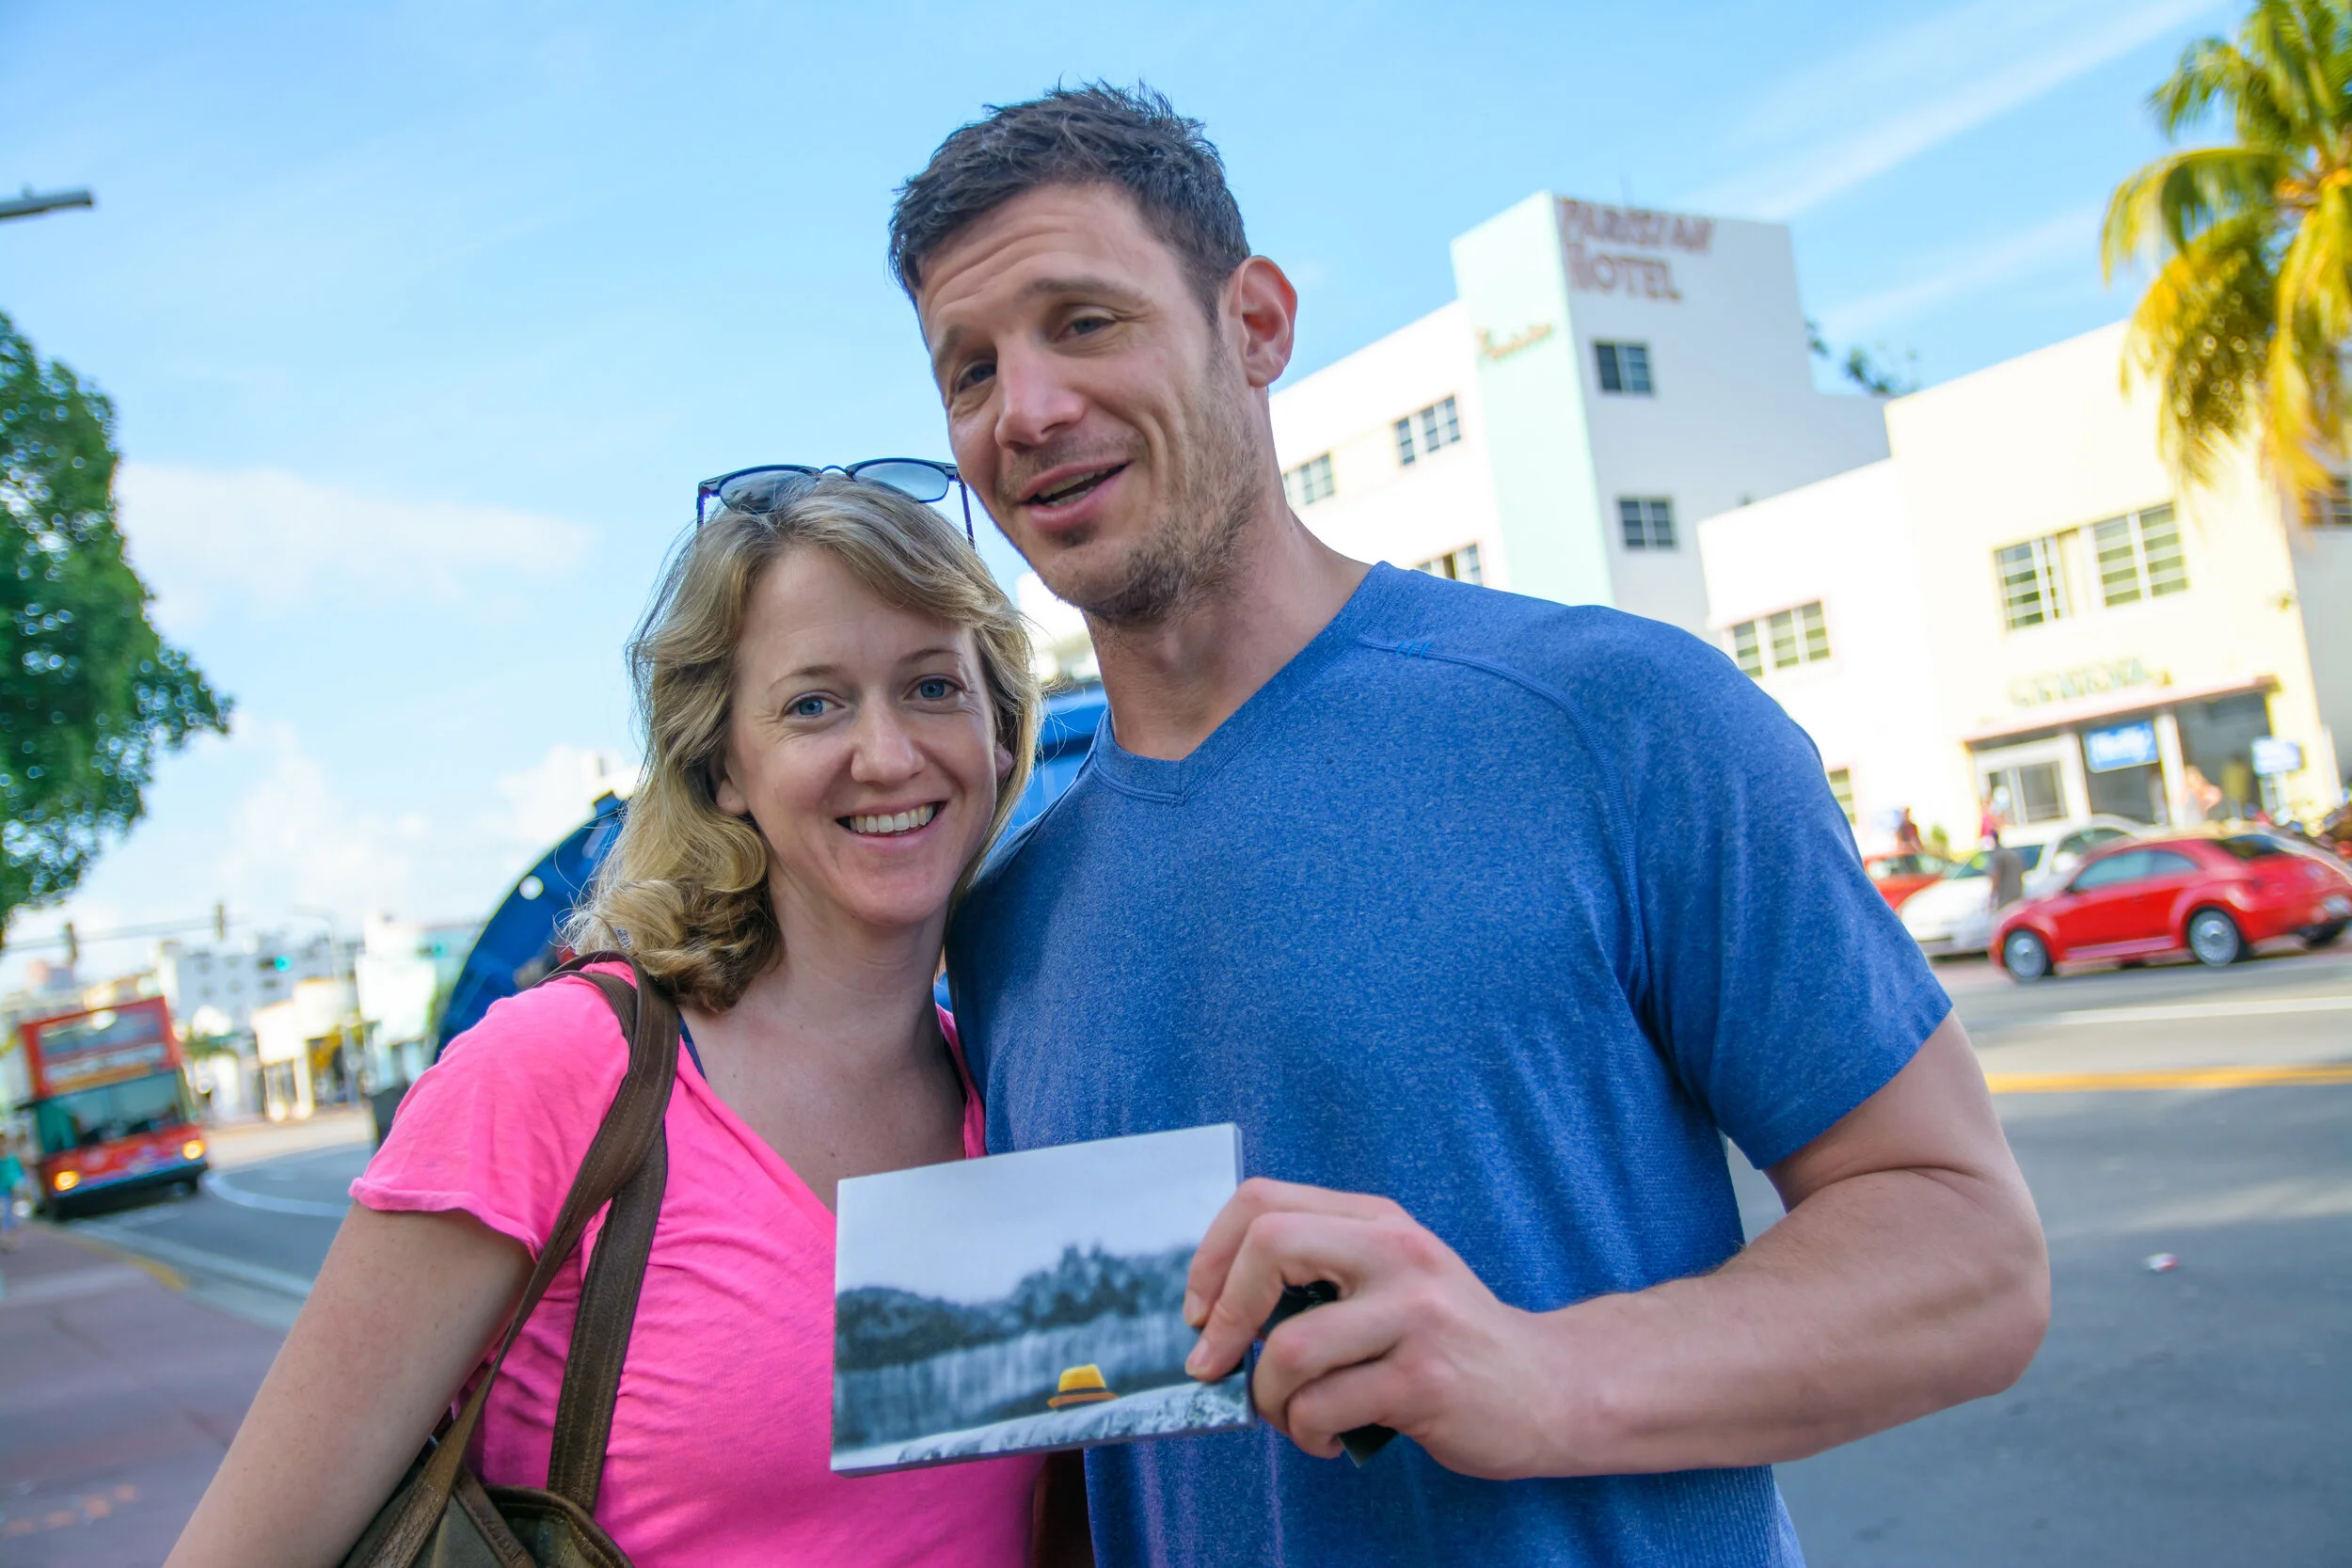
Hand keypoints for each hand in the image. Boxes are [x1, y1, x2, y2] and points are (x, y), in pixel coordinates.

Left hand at [1180, 1178, 1567, 1477]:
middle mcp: (1397, 1253)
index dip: (1211, 1256)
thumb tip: (1216, 1305)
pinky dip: (1305, 1432)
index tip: (1200, 1310)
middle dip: (1221, 1316)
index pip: (1263, 1201)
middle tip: (1214, 1363)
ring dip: (1267, 1397)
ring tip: (1289, 1415)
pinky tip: (1325, 1437)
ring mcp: (1415, 1314)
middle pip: (1269, 1246)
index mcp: (1379, 1220)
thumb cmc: (1451, 1338)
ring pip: (1288, 1348)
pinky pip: (1322, 1407)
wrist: (1549, 1387)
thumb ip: (1322, 1270)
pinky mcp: (1424, 1380)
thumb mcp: (1394, 1277)